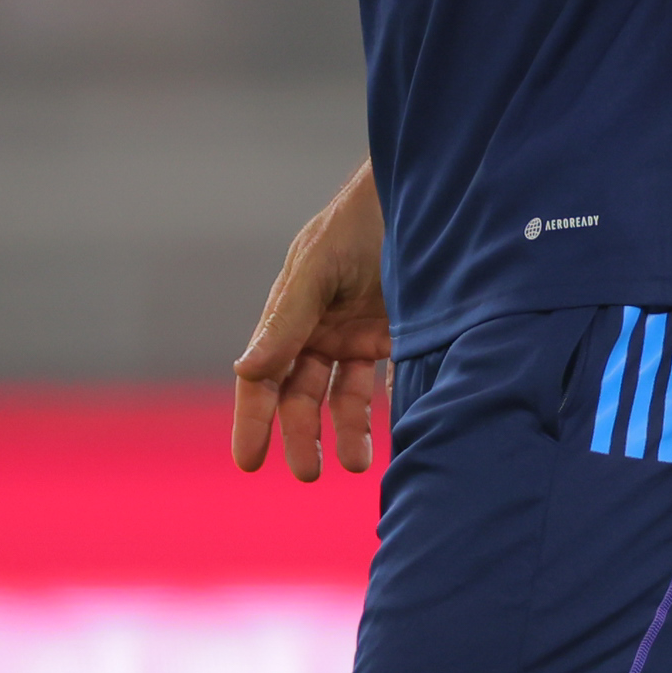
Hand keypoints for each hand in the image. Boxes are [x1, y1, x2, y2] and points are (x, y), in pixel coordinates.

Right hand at [230, 170, 391, 479]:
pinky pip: (388, 385)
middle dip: (302, 436)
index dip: (253, 419)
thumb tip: (246, 371)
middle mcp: (321, 331)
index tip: (247, 462)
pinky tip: (394, 435)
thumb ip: (287, 321)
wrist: (425, 199)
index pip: (263, 378)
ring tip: (358, 464)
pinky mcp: (400, 339)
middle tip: (308, 473)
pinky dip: (387, 412)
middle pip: (302, 397)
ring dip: (346, 433)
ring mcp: (360, 336)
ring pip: (345, 398)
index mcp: (291, 315)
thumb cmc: (360, 222)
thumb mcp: (318, 267)